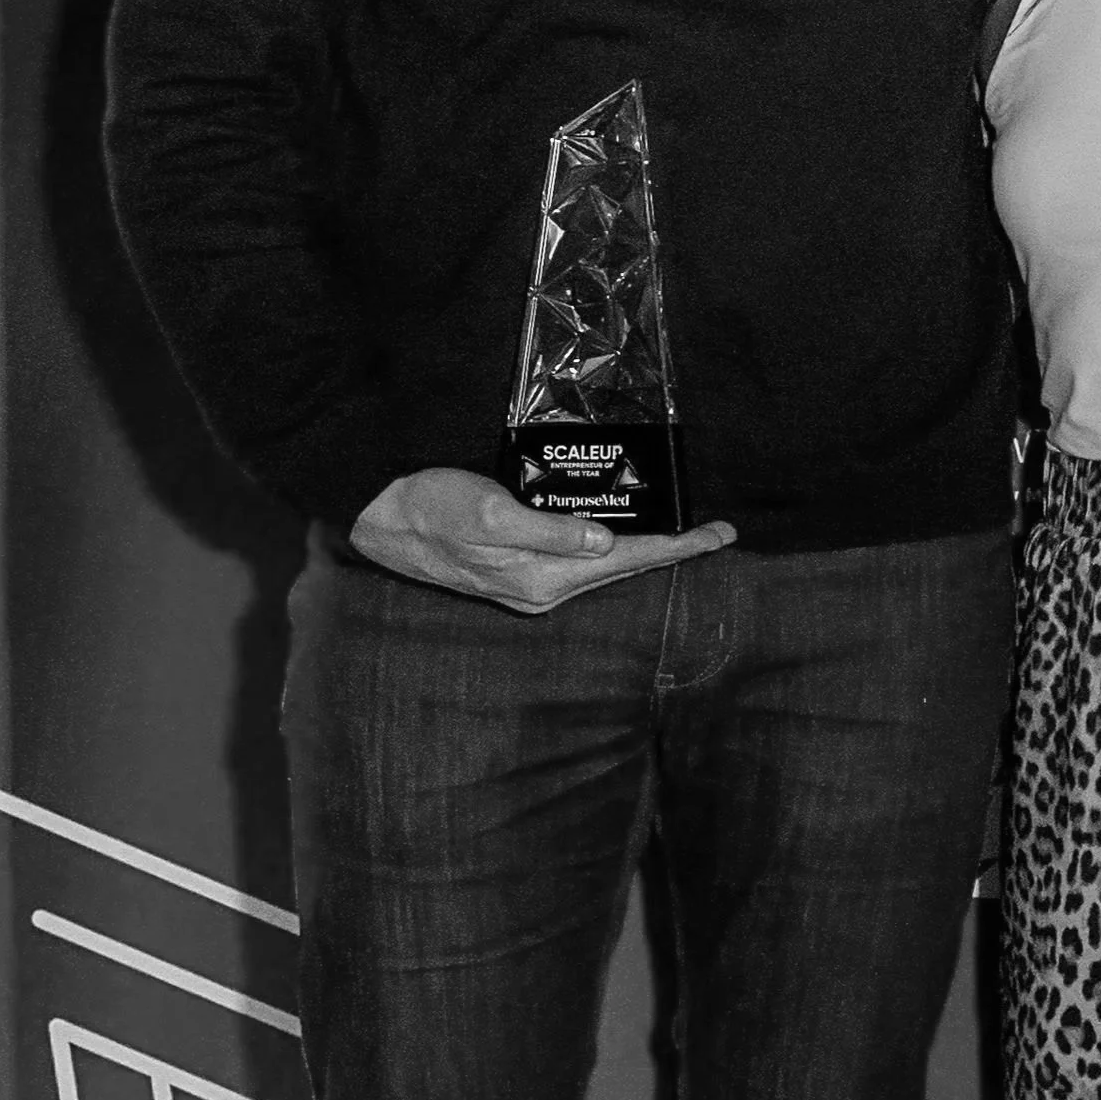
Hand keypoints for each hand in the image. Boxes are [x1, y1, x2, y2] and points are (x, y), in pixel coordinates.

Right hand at [349, 465, 735, 615]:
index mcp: (543, 579)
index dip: (679, 547)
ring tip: (686, 535)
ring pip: (607, 568)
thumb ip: (548, 531)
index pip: (630, 560)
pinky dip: (615, 550)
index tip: (721, 534)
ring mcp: (531, 587)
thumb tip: (605, 543)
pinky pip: (583, 565)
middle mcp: (543, 591)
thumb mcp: (489, 512)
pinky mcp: (519, 575)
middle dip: (674, 550)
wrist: (380, 522)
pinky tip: (627, 536)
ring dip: (647, 551)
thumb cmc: (430, 508)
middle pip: (626, 568)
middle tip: (718, 532)